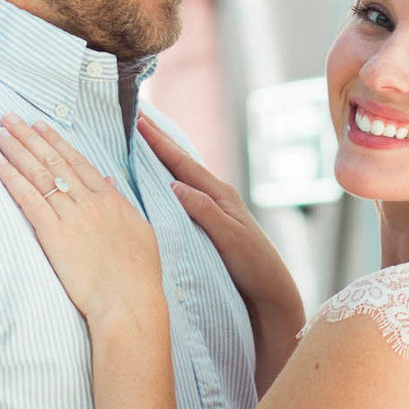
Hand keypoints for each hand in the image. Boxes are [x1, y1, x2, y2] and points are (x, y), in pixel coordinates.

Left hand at [0, 117, 161, 325]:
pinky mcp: (54, 235)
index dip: (56, 142)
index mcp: (111, 200)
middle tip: (10, 117)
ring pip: (40, 174)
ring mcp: (72, 216)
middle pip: (54, 161)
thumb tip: (110, 183)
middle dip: (30, 137)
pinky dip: (12, 179)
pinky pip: (29, 199)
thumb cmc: (138, 275)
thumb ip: (122, 204)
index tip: (40, 125)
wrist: (130, 303)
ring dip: (17, 150)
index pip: (77, 162)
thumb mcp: (139, 231)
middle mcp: (90, 201)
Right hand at [140, 115, 304, 337]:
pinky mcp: (210, 223)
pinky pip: (184, 194)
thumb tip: (173, 184)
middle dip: (159, 140)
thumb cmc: (253, 266)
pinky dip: (169, 180)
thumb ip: (203, 211)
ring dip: (162, 158)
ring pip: (182, 176)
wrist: (271, 292)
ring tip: (143, 141)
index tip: (139, 120)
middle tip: (137, 117)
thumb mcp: (229, 238)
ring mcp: (214, 209)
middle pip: (181, 162)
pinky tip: (159, 181)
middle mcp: (216, 196)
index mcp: (220, 194)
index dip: (159, 142)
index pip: (182, 163)